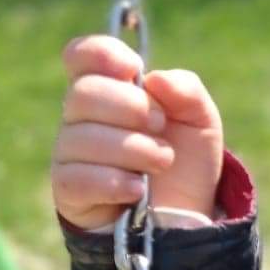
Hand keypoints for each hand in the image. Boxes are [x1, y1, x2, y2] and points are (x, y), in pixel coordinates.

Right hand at [51, 34, 224, 230]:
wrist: (186, 215)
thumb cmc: (186, 161)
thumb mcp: (201, 122)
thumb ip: (186, 91)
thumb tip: (155, 79)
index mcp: (108, 89)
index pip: (81, 55)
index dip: (102, 54)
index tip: (133, 68)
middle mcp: (80, 117)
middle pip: (83, 94)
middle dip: (133, 108)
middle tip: (161, 127)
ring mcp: (70, 153)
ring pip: (84, 137)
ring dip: (135, 149)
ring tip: (162, 162)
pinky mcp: (68, 190)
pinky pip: (79, 177)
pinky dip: (116, 182)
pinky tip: (138, 189)